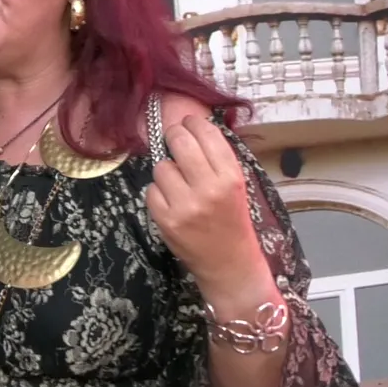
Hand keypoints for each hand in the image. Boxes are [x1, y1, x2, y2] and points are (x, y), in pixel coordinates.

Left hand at [147, 115, 263, 289]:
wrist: (229, 264)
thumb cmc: (232, 220)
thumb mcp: (236, 186)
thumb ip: (216, 159)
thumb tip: (190, 126)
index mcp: (231, 177)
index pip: (206, 134)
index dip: (192, 123)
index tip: (187, 123)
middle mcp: (208, 189)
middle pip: (179, 142)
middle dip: (173, 135)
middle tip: (174, 138)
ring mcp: (185, 205)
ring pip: (160, 166)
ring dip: (165, 170)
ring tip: (178, 183)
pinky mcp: (166, 220)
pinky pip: (151, 190)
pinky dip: (157, 193)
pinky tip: (170, 202)